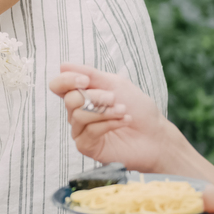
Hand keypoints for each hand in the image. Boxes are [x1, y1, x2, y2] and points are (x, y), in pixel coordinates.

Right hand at [49, 63, 185, 171]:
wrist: (155, 134)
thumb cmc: (138, 108)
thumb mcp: (115, 84)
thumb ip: (90, 74)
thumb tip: (63, 66)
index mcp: (82, 95)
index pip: (58, 86)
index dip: (67, 81)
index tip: (86, 80)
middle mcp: (77, 113)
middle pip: (70, 100)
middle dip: (95, 97)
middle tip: (114, 98)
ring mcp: (81, 131)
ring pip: (79, 116)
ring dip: (105, 111)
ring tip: (123, 111)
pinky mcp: (87, 147)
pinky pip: (89, 132)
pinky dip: (108, 124)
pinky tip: (123, 122)